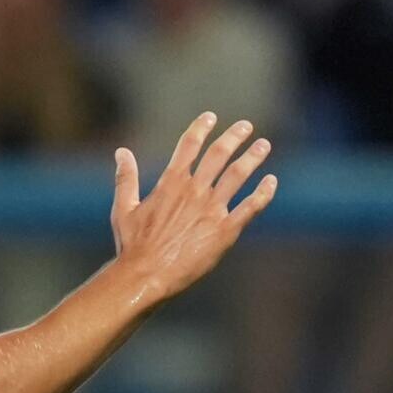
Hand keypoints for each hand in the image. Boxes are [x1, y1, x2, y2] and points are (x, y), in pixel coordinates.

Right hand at [112, 112, 276, 303]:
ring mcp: (212, 210)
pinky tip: (271, 182)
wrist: (146, 274)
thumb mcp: (123, 208)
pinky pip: (250, 207)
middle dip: (233, 138)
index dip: (200, 129)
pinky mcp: (225, 231)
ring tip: (264, 145)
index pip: (188, 147)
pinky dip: (263, 193)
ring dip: (252, 158)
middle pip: (218, 155)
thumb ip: (126, 178)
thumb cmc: (132, 245)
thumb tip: (121, 152)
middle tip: (246, 126)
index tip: (211, 117)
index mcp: (170, 184)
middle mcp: (194, 191)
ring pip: (238, 176)